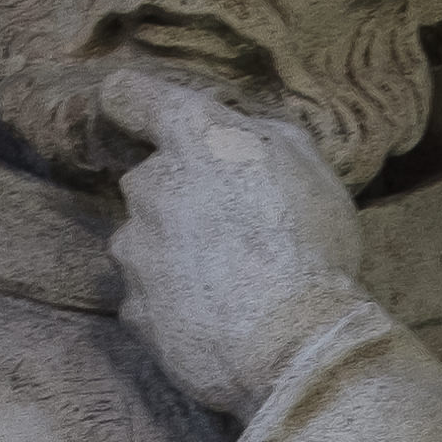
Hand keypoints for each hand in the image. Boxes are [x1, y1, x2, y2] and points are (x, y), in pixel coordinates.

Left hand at [99, 68, 369, 415]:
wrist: (292, 346)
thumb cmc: (312, 248)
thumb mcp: (310, 167)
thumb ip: (263, 138)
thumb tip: (241, 132)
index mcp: (194, 136)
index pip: (129, 96)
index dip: (133, 103)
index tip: (139, 116)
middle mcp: (149, 186)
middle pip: (150, 179)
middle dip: (182, 198)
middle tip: (235, 230)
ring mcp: (133, 251)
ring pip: (146, 240)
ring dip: (175, 254)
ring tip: (230, 283)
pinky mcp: (132, 308)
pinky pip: (149, 295)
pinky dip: (173, 303)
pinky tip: (215, 316)